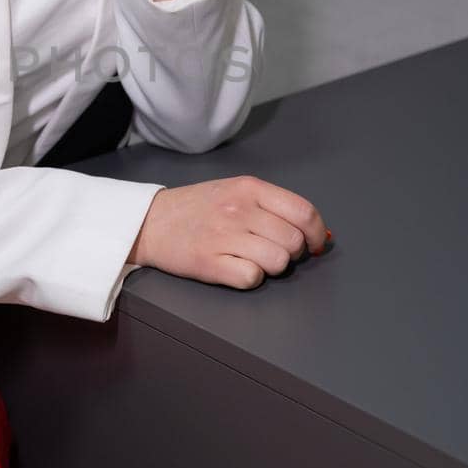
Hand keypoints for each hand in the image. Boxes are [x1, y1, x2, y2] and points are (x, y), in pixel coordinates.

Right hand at [129, 177, 332, 288]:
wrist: (151, 221)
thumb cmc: (198, 208)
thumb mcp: (235, 191)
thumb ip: (273, 206)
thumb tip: (316, 234)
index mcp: (249, 188)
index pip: (303, 212)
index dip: (316, 234)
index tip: (314, 245)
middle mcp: (239, 210)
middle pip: (293, 242)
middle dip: (292, 253)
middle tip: (273, 251)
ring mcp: (224, 236)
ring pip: (278, 262)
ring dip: (271, 266)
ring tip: (252, 259)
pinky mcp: (210, 262)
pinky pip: (252, 278)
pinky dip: (249, 278)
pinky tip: (235, 267)